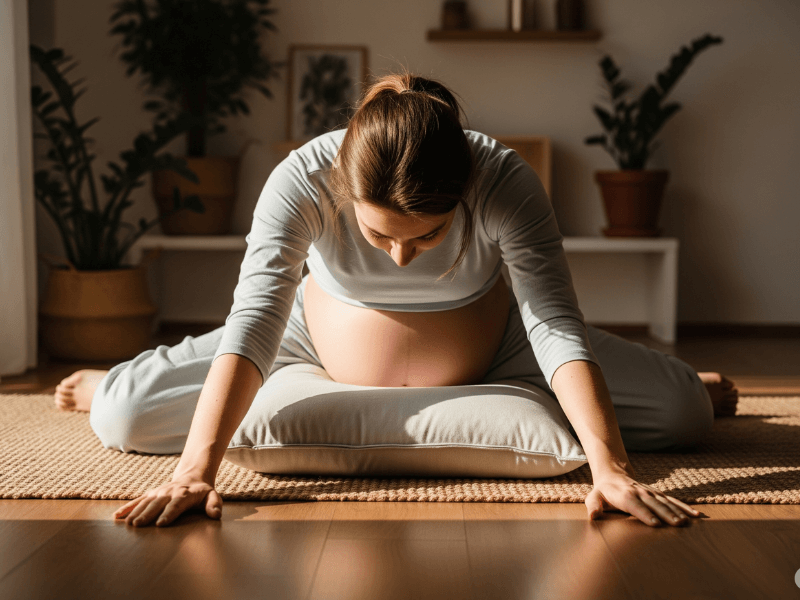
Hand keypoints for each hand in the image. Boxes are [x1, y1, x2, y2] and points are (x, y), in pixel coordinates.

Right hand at [113, 478, 221, 526]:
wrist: (192, 477)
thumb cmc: (202, 493)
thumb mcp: (212, 496)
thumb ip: (214, 505)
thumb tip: (216, 515)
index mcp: (184, 494)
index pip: (176, 505)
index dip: (168, 514)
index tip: (160, 524)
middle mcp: (169, 492)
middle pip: (157, 504)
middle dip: (148, 514)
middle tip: (138, 525)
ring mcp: (158, 492)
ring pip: (145, 502)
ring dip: (136, 512)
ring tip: (128, 524)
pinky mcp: (151, 494)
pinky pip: (137, 500)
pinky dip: (127, 508)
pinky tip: (116, 517)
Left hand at [585, 472, 699, 526]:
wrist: (614, 475)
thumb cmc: (603, 492)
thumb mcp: (593, 497)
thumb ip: (593, 506)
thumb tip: (593, 515)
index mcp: (625, 496)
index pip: (635, 506)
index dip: (645, 514)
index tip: (656, 524)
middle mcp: (640, 493)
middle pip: (654, 504)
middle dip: (666, 514)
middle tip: (678, 525)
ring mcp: (651, 493)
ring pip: (666, 502)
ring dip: (678, 512)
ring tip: (689, 522)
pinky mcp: (658, 494)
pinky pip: (673, 501)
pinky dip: (685, 507)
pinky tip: (696, 515)